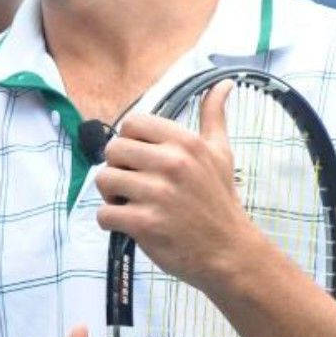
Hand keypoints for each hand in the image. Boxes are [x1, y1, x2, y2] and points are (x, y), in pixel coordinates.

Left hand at [94, 80, 266, 291]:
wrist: (231, 253)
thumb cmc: (220, 200)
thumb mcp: (221, 153)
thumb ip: (214, 117)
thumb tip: (223, 83)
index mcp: (185, 143)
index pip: (131, 124)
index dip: (129, 142)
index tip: (140, 160)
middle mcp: (172, 163)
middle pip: (112, 150)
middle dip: (118, 168)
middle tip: (134, 184)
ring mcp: (157, 194)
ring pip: (104, 180)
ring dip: (111, 195)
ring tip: (131, 203)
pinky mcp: (145, 223)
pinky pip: (104, 213)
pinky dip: (110, 221)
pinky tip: (128, 224)